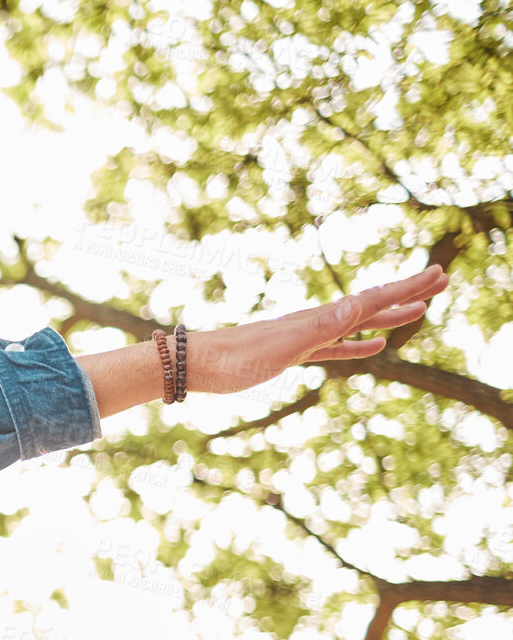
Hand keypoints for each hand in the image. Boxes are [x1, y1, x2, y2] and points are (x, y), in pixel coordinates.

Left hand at [191, 265, 449, 393]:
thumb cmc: (235, 359)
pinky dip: (358, 344)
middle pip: (370, 304)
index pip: (371, 299)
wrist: (195, 364)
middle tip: (443, 279)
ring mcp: (303, 335)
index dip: (407, 288)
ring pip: (357, 322)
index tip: (439, 274)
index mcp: (317, 318)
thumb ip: (322, 327)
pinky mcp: (291, 352)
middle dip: (406, 293)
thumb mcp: (283, 346)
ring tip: (419, 310)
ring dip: (388, 316)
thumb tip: (358, 306)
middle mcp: (314, 321)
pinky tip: (374, 347)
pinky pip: (334, 346)